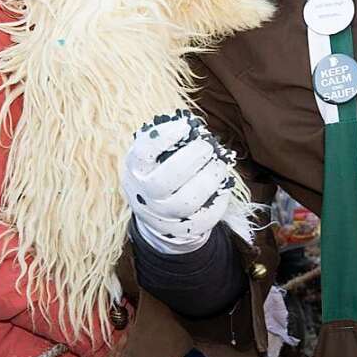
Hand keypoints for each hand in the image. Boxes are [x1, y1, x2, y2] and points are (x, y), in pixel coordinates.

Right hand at [120, 109, 235, 254]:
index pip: (144, 153)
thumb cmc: (158, 172)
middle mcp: (146, 195)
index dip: (165, 137)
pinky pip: (207, 215)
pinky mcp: (186, 230)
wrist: (156, 214)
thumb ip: (167, 140)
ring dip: (210, 177)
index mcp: (136, 170)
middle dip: (192, 157)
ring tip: (218, 163)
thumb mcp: (152, 155)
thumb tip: (193, 127)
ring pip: (189, 200)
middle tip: (206, 145)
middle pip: (166, 179)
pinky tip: (220, 182)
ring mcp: (164, 216)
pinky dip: (220, 195)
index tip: (185, 126)